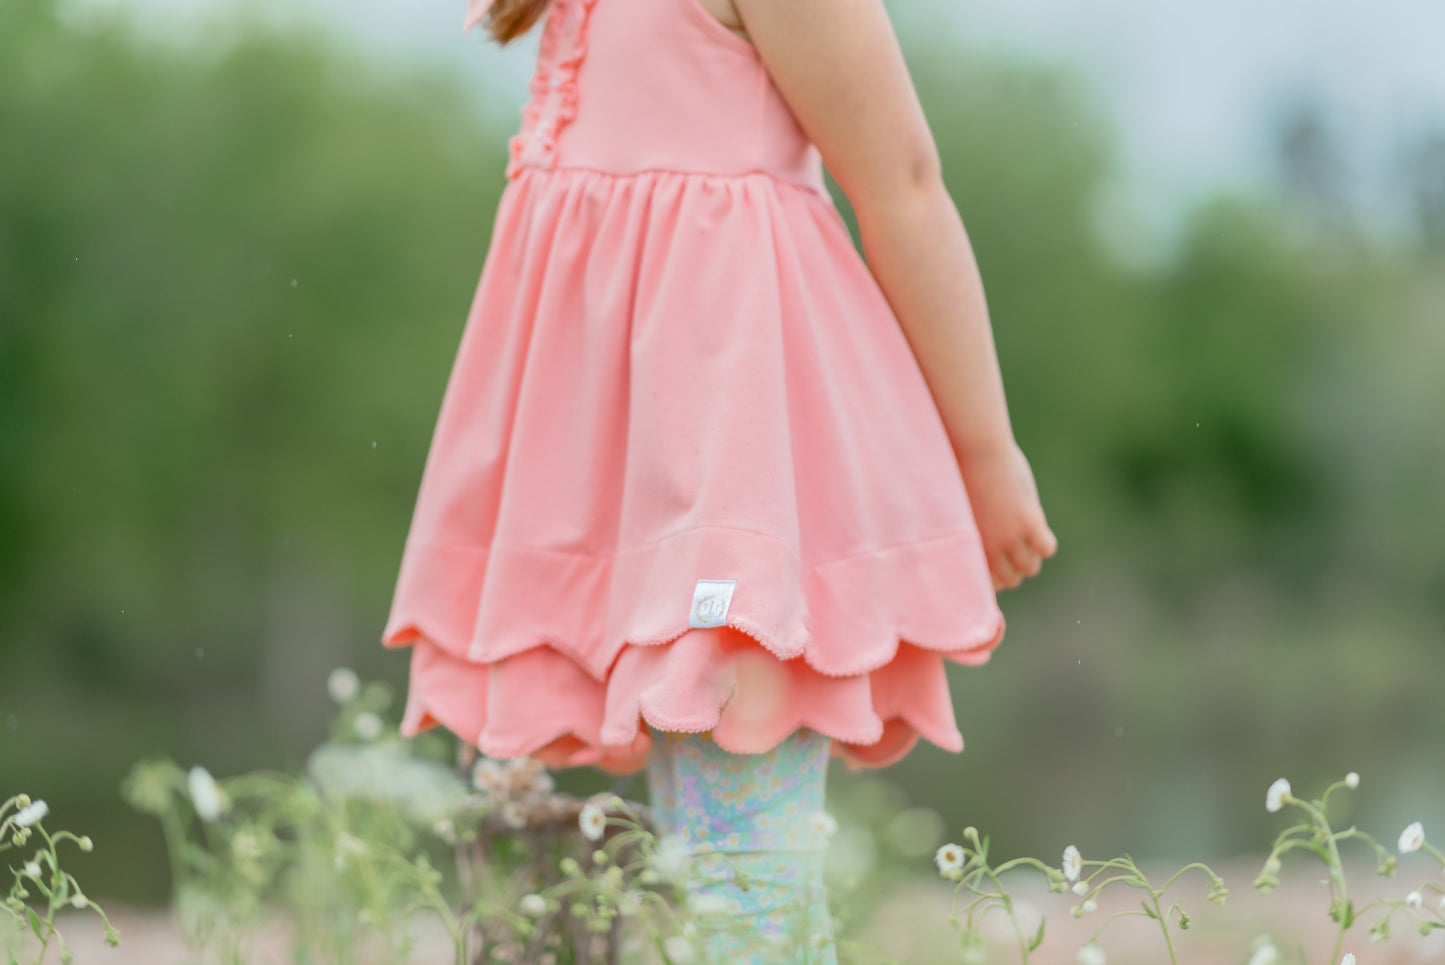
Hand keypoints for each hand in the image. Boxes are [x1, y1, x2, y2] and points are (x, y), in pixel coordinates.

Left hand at [957, 440, 1057, 590]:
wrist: (976, 452)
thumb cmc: (964, 472)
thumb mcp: (963, 509)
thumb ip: (973, 529)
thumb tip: (979, 536)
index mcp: (971, 546)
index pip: (987, 582)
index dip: (997, 575)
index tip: (1000, 564)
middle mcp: (990, 548)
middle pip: (1011, 580)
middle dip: (1016, 568)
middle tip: (1017, 547)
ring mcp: (1010, 538)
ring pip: (1030, 568)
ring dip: (1032, 556)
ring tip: (1027, 536)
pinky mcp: (1029, 523)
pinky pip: (1046, 549)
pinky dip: (1045, 543)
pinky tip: (1037, 525)